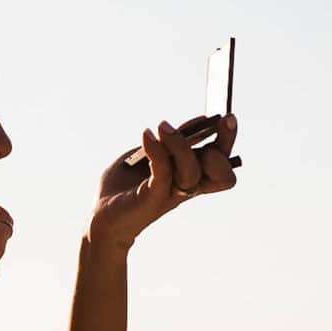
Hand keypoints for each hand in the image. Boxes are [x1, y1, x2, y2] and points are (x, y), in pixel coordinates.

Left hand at [87, 113, 239, 251]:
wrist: (104, 214)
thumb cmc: (126, 185)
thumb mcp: (149, 154)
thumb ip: (169, 141)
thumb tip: (194, 122)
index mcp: (192, 176)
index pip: (221, 161)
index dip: (228, 139)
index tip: (226, 115)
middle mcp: (188, 187)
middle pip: (222, 171)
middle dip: (225, 143)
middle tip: (220, 119)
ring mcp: (172, 194)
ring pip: (192, 171)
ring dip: (180, 144)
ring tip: (162, 126)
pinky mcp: (152, 198)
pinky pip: (163, 173)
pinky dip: (157, 152)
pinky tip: (147, 135)